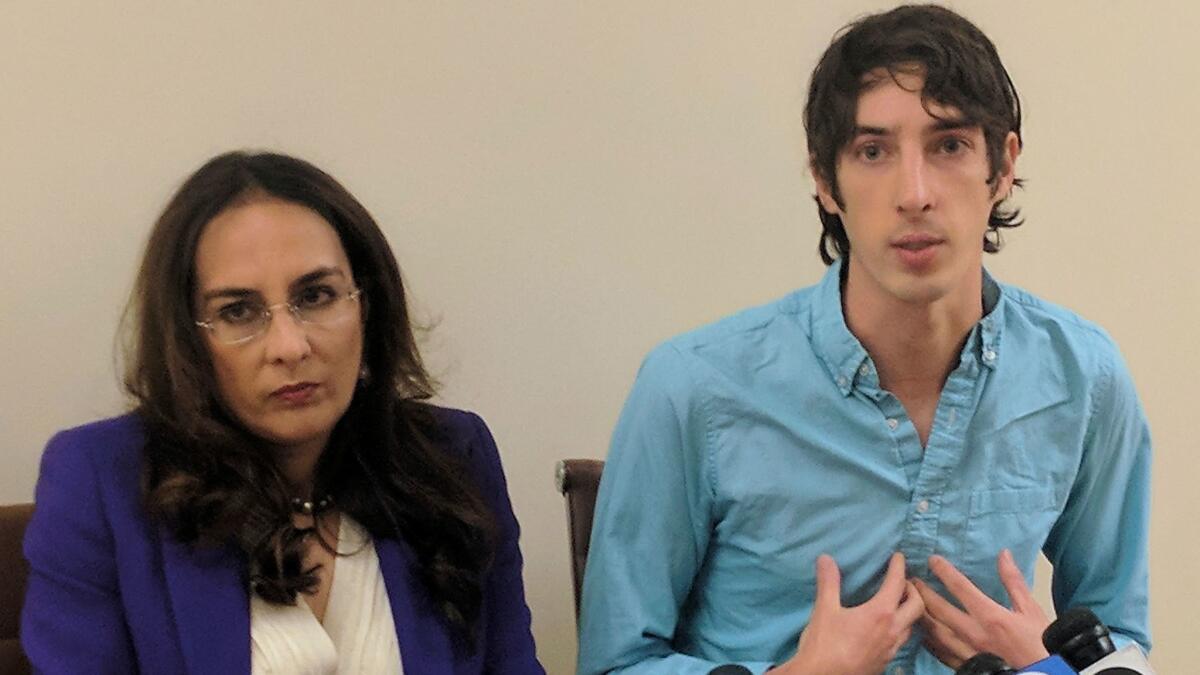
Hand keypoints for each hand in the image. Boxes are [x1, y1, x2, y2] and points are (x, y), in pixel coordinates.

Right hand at [769, 552, 923, 674]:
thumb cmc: (824, 644)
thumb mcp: (824, 610)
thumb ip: (828, 582)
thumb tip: (826, 558)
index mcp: (880, 614)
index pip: (897, 584)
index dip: (898, 567)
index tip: (898, 556)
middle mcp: (893, 631)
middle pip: (917, 606)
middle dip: (912, 590)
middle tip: (901, 581)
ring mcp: (891, 649)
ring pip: (912, 626)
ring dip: (909, 611)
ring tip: (897, 603)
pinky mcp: (886, 662)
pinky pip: (901, 641)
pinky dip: (900, 628)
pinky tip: (887, 628)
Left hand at [914, 549, 1050, 669]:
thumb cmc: (1039, 644)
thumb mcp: (1031, 610)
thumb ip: (1014, 582)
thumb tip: (1003, 554)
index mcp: (991, 617)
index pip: (961, 588)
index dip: (944, 571)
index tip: (931, 559)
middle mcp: (974, 634)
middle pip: (939, 610)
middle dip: (922, 593)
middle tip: (910, 581)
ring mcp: (967, 652)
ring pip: (934, 632)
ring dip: (921, 615)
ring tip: (911, 602)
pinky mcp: (964, 666)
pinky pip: (939, 652)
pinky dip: (928, 639)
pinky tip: (923, 631)